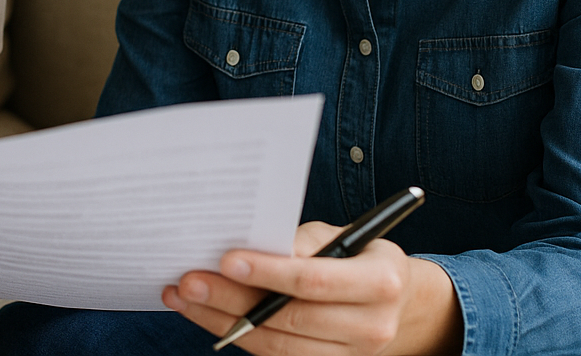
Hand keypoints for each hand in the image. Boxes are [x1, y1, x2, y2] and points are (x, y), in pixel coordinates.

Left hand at [162, 221, 461, 354]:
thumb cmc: (358, 256)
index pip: (315, 281)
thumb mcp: (342, 235)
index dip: (269, 272)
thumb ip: (303, 241)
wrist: (395, 303)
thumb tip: (252, 247)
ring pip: (277, 346)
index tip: (226, 259)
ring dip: (222, 323)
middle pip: (289, 319)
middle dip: (231, 299)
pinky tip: (208, 316)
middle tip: (188, 281)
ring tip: (185, 298)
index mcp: (380, 282)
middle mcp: (371, 326)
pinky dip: (237, 336)